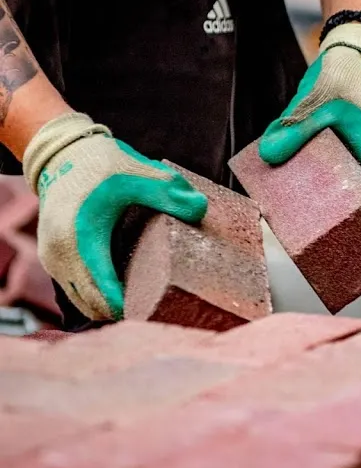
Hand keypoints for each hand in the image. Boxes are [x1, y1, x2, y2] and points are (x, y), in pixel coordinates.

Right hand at [24, 113, 207, 320]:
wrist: (63, 154)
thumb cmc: (100, 164)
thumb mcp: (137, 172)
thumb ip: (169, 192)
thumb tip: (200, 208)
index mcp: (79, 240)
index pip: (102, 293)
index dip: (130, 308)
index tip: (157, 311)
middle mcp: (60, 257)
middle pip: (92, 306)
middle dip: (124, 312)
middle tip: (159, 310)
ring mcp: (53, 260)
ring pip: (83, 302)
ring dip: (110, 306)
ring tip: (147, 302)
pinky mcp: (55, 259)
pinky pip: (77, 289)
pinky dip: (98, 295)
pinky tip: (127, 290)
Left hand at [259, 23, 360, 209]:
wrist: (355, 52)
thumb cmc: (345, 75)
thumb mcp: (317, 101)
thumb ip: (293, 128)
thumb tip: (268, 157)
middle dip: (357, 223)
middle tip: (332, 245)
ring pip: (360, 188)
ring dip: (342, 206)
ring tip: (313, 227)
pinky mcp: (354, 147)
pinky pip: (346, 174)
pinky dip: (330, 186)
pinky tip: (304, 194)